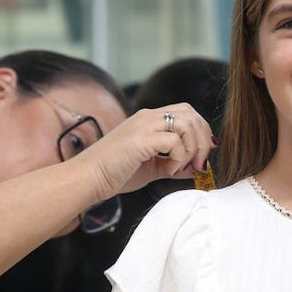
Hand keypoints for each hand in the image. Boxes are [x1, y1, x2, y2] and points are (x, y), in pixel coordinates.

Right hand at [77, 103, 214, 200]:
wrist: (88, 178)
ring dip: (193, 148)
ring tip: (183, 168)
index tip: (203, 155)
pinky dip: (179, 157)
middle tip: (200, 164)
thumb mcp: (152, 168)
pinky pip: (174, 141)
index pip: (187, 113)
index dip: (202, 132)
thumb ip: (174, 164)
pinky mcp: (140, 139)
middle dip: (203, 140)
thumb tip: (196, 169)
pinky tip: (169, 170)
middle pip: (191, 114)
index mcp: (149, 119)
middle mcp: (147, 117)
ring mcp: (143, 126)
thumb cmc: (115, 173)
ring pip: (187, 124)